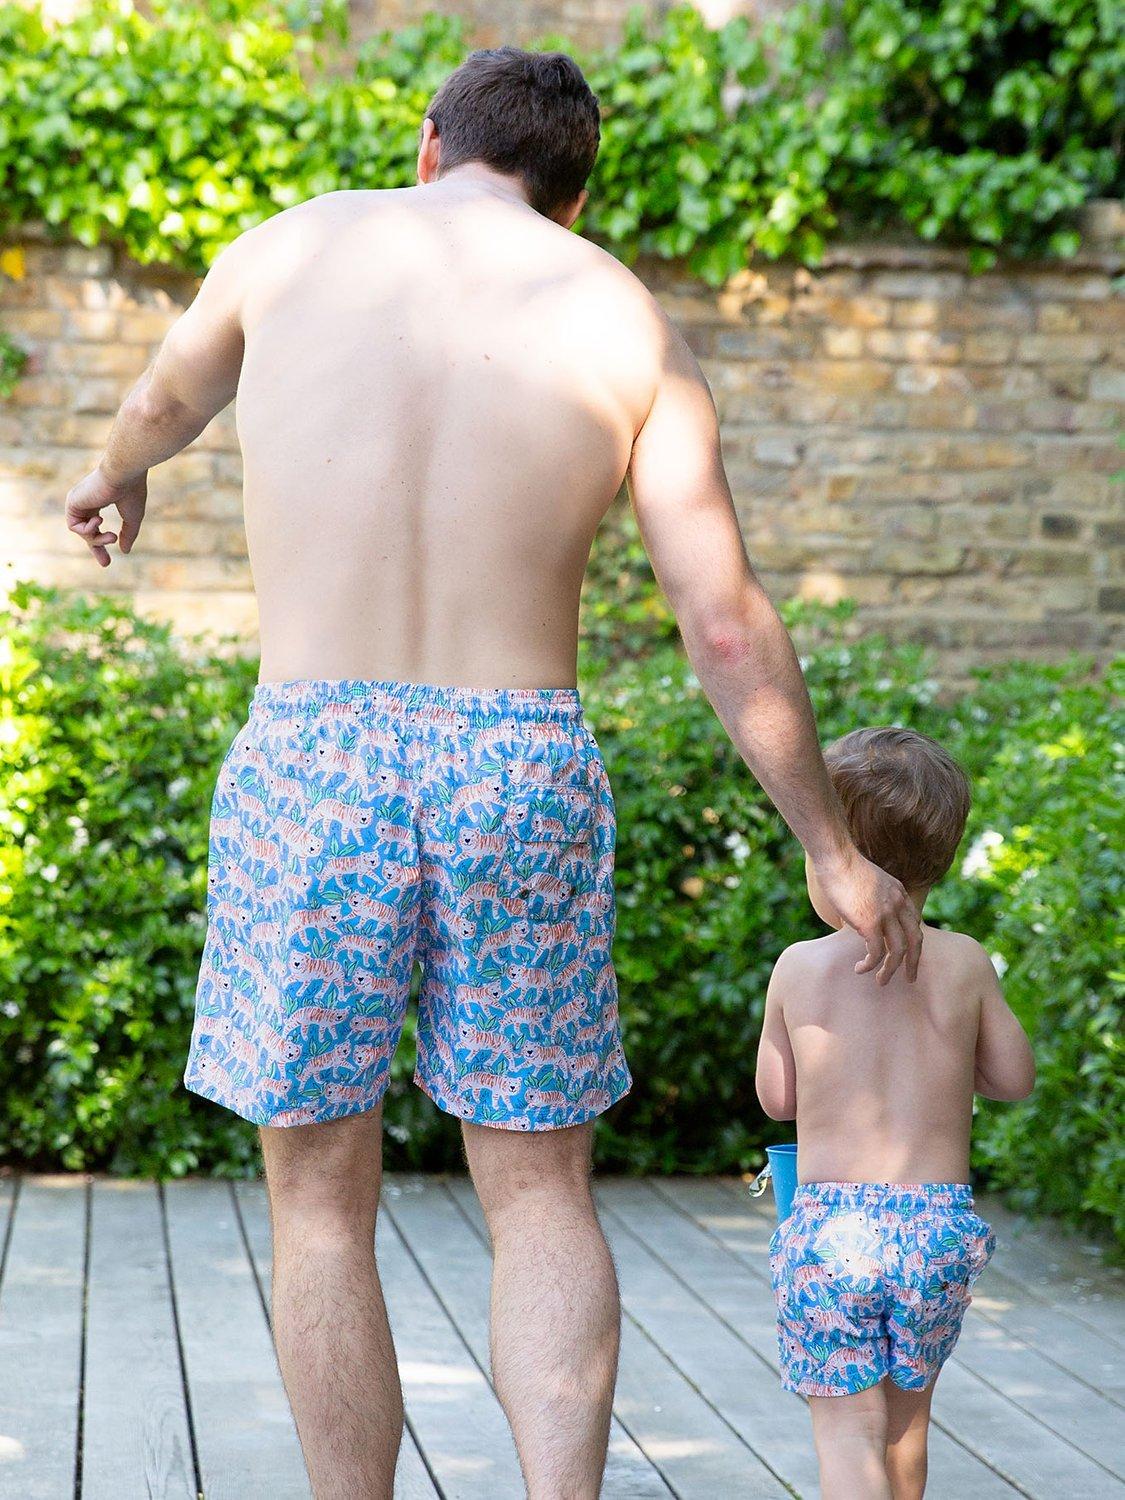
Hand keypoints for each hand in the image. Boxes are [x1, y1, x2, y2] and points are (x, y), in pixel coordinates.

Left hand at [65, 465, 146, 566]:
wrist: (123, 474)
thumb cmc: (132, 492)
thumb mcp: (133, 518)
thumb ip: (128, 534)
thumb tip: (125, 551)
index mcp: (100, 501)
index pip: (96, 525)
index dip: (102, 542)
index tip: (108, 560)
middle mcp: (87, 501)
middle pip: (87, 531)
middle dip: (96, 547)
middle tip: (106, 564)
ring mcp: (78, 501)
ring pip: (83, 532)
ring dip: (98, 539)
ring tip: (112, 536)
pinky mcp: (71, 502)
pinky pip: (74, 527)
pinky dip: (87, 530)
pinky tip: (99, 519)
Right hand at [812, 846, 922, 984]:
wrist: (836, 858)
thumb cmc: (843, 865)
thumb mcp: (868, 880)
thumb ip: (873, 896)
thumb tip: (862, 912)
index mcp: (899, 893)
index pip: (914, 923)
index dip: (912, 942)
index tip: (907, 955)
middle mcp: (898, 904)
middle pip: (915, 940)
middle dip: (913, 962)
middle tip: (910, 977)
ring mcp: (886, 914)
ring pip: (898, 951)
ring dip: (891, 971)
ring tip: (881, 981)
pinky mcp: (870, 923)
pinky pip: (876, 953)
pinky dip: (870, 965)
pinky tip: (860, 969)